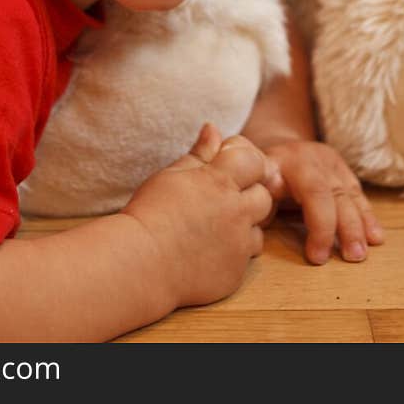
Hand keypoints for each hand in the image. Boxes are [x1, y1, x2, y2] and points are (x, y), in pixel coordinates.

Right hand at [123, 123, 275, 308]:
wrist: (139, 264)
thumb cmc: (150, 213)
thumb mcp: (172, 175)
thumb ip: (199, 153)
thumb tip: (213, 129)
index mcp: (220, 182)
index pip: (254, 160)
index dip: (243, 159)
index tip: (224, 166)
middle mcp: (236, 212)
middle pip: (264, 195)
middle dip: (249, 192)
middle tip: (222, 197)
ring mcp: (238, 245)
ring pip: (260, 228)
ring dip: (245, 223)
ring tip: (216, 225)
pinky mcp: (235, 274)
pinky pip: (246, 258)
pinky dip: (234, 252)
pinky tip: (210, 250)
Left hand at [260, 137, 384, 264]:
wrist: (275, 146)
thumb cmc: (259, 175)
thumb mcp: (252, 182)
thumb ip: (256, 198)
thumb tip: (254, 219)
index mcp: (292, 162)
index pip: (315, 193)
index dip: (320, 227)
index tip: (316, 258)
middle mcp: (316, 160)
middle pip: (338, 195)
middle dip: (347, 228)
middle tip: (352, 258)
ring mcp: (333, 165)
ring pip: (351, 195)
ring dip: (361, 226)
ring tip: (363, 253)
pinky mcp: (344, 172)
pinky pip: (358, 195)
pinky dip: (367, 217)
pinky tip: (376, 237)